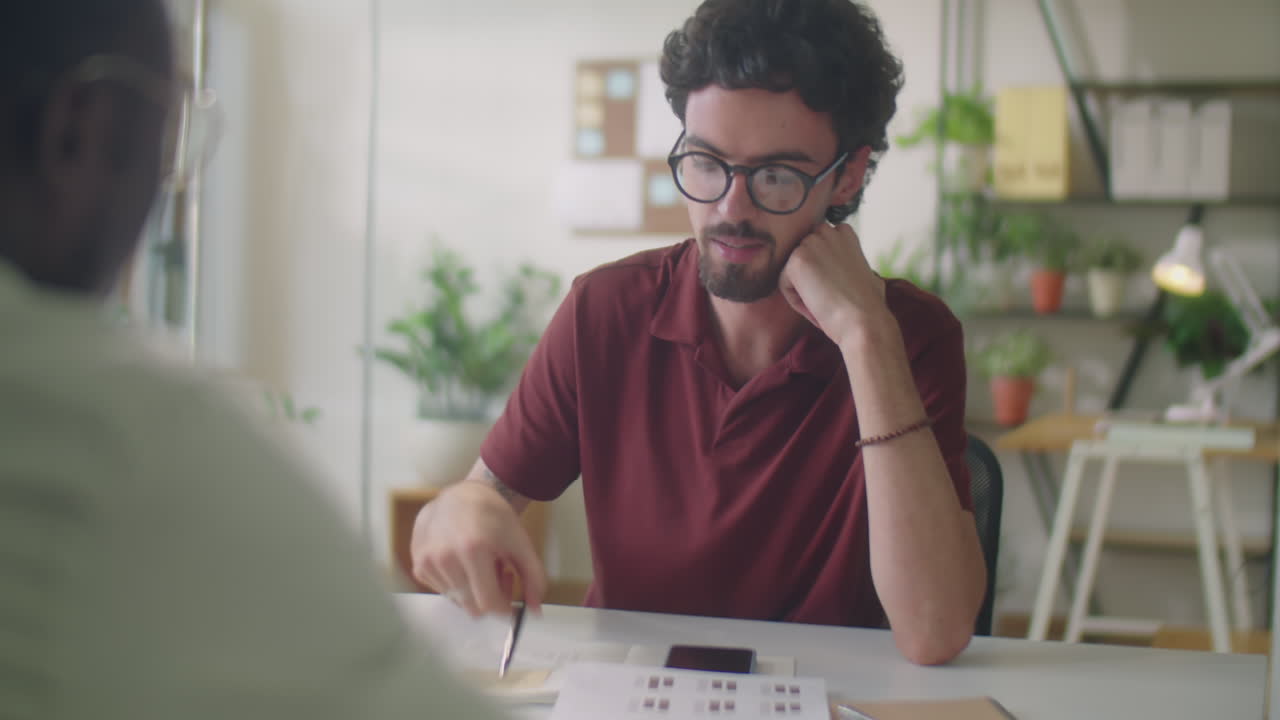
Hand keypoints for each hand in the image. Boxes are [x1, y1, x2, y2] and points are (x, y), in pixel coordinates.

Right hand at [410, 481, 546, 616]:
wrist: (461, 496)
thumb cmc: (492, 515)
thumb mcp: (520, 542)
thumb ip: (533, 577)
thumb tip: (535, 610)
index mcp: (473, 549)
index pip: (488, 603)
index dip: (504, 608)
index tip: (511, 602)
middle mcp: (445, 557)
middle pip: (472, 607)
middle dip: (490, 598)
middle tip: (499, 576)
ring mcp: (427, 562)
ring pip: (457, 601)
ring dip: (473, 591)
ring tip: (481, 566)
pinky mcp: (418, 566)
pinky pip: (443, 592)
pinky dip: (456, 585)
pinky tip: (464, 565)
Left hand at [779, 223, 887, 347]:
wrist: (863, 320)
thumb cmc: (868, 305)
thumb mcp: (865, 272)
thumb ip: (850, 262)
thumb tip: (848, 270)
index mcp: (844, 232)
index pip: (817, 248)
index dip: (824, 271)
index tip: (836, 286)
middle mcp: (826, 231)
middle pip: (803, 258)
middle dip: (810, 277)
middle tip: (829, 295)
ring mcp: (810, 243)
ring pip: (793, 273)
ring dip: (803, 290)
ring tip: (825, 301)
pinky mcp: (797, 260)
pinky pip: (785, 285)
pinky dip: (796, 300)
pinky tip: (817, 305)